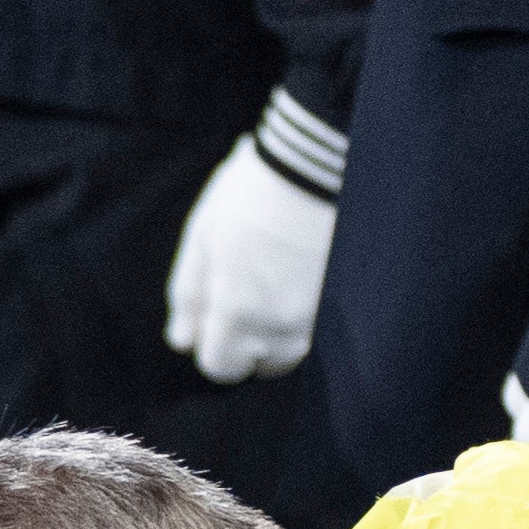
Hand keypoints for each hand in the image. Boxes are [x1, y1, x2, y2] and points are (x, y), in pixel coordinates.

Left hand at [162, 138, 334, 383]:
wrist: (317, 160)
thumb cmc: (251, 194)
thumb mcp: (202, 237)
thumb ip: (188, 296)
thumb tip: (181, 341)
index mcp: (238, 313)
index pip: (221, 368)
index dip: (215, 347)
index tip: (219, 319)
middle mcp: (283, 326)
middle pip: (262, 366)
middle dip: (252, 344)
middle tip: (251, 295)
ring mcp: (321, 315)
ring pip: (296, 351)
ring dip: (284, 333)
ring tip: (280, 284)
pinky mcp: (347, 300)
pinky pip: (324, 328)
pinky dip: (312, 314)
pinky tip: (305, 276)